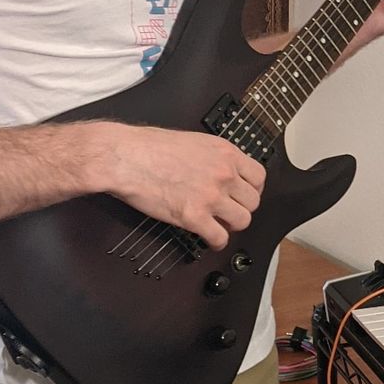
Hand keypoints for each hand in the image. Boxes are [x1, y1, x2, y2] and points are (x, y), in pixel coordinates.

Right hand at [102, 124, 265, 249]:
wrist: (124, 157)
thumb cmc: (147, 146)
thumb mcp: (192, 141)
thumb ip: (211, 157)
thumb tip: (216, 167)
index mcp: (224, 153)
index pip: (258, 176)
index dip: (252, 189)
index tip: (244, 194)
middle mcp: (223, 174)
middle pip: (253, 201)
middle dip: (242, 208)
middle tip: (230, 211)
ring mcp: (211, 196)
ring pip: (242, 220)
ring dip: (231, 226)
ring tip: (220, 225)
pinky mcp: (194, 216)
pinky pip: (219, 237)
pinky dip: (217, 242)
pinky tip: (210, 239)